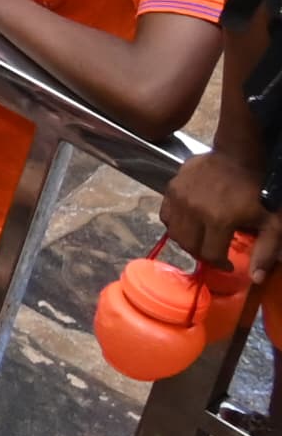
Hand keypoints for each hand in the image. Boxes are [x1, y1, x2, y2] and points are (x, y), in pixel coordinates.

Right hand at [162, 151, 270, 280]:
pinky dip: (174, 224)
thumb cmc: (258, 191)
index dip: (219, 264)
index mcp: (218, 220)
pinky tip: (189, 223)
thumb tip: (256, 278)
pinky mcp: (171, 188)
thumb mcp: (271, 223)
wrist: (238, 157)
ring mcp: (179, 198)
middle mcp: (194, 210)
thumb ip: (265, 252)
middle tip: (213, 253)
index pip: (210, 254)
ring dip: (187, 241)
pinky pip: (165, 215)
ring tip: (200, 240)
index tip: (228, 264)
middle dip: (202, 255)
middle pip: (189, 246)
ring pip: (174, 232)